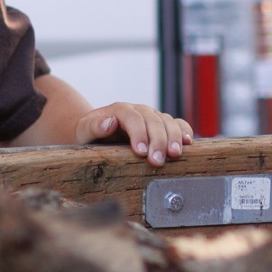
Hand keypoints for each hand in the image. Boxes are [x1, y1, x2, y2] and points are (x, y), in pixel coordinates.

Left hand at [74, 102, 193, 165]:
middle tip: (158, 161)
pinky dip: (184, 131)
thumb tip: (110, 122)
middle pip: (153, 119)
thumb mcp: (84, 131)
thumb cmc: (88, 135)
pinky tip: (188, 142)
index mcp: (119, 110)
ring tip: (175, 155)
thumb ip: (94, 126)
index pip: (132, 117)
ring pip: (167, 121)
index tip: (140, 152)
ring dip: (173, 138)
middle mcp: (138, 110)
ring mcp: (152, 116)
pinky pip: (177, 124)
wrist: (96, 134)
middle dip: (158, 140)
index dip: (138, 133)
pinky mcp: (162, 125)